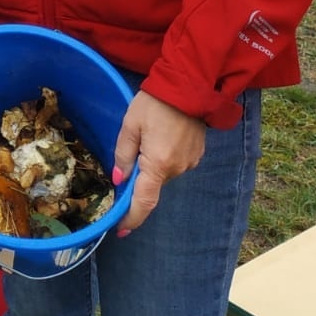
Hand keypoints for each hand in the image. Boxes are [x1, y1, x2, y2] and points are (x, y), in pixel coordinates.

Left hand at [112, 89, 205, 231]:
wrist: (189, 86)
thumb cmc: (155, 103)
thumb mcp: (130, 125)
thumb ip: (123, 155)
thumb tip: (119, 181)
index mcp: (158, 164)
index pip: (143, 201)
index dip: (131, 218)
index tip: (120, 229)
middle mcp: (177, 169)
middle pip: (152, 186)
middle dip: (137, 179)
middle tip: (127, 157)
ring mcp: (190, 163)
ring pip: (162, 174)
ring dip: (150, 166)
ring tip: (146, 138)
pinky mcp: (196, 155)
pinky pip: (174, 165)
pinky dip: (163, 159)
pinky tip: (160, 138)